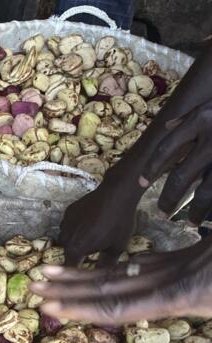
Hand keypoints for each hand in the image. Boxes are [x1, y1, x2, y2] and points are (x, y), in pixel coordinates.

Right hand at [33, 238, 211, 342]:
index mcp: (184, 296)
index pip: (120, 305)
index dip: (82, 307)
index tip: (47, 305)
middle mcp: (175, 276)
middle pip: (112, 281)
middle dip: (71, 284)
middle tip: (33, 283)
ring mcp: (184, 262)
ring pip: (126, 267)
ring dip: (88, 272)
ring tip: (53, 269)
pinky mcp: (195, 255)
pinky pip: (147, 260)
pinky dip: (121, 265)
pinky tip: (115, 267)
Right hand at [57, 163, 146, 267]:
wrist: (117, 192)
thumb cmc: (119, 222)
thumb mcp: (116, 247)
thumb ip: (105, 265)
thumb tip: (101, 279)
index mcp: (75, 249)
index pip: (69, 269)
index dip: (75, 274)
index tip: (81, 277)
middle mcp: (65, 237)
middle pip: (67, 253)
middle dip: (78, 256)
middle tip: (92, 254)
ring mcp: (65, 223)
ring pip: (67, 238)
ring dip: (76, 241)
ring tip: (93, 237)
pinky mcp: (68, 212)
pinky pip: (69, 225)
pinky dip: (77, 227)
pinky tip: (91, 223)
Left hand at [141, 103, 211, 223]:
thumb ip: (191, 116)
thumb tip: (167, 127)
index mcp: (201, 119)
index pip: (166, 148)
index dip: (151, 169)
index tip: (141, 184)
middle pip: (181, 177)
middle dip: (169, 199)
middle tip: (163, 212)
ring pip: (206, 192)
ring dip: (197, 211)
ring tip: (192, 221)